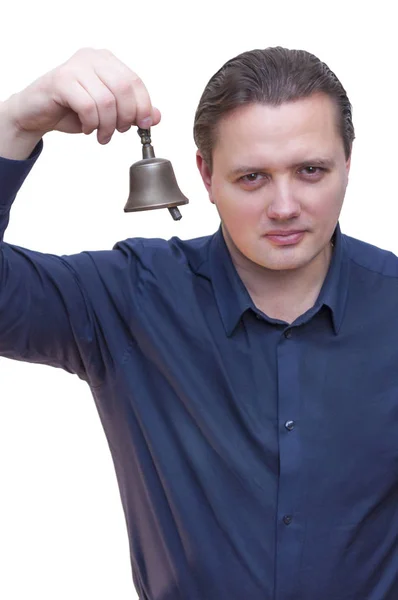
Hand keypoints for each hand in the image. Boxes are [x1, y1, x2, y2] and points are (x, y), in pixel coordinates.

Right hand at [4, 47, 160, 144]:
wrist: (37, 113)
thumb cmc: (73, 110)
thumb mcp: (109, 112)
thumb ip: (132, 111)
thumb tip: (156, 116)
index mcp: (107, 61)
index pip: (136, 82)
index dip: (144, 106)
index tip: (144, 125)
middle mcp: (92, 58)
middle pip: (124, 88)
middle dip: (126, 117)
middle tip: (119, 131)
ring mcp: (75, 66)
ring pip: (106, 100)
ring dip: (107, 125)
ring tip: (102, 135)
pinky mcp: (61, 80)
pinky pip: (87, 106)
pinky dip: (91, 123)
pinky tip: (87, 128)